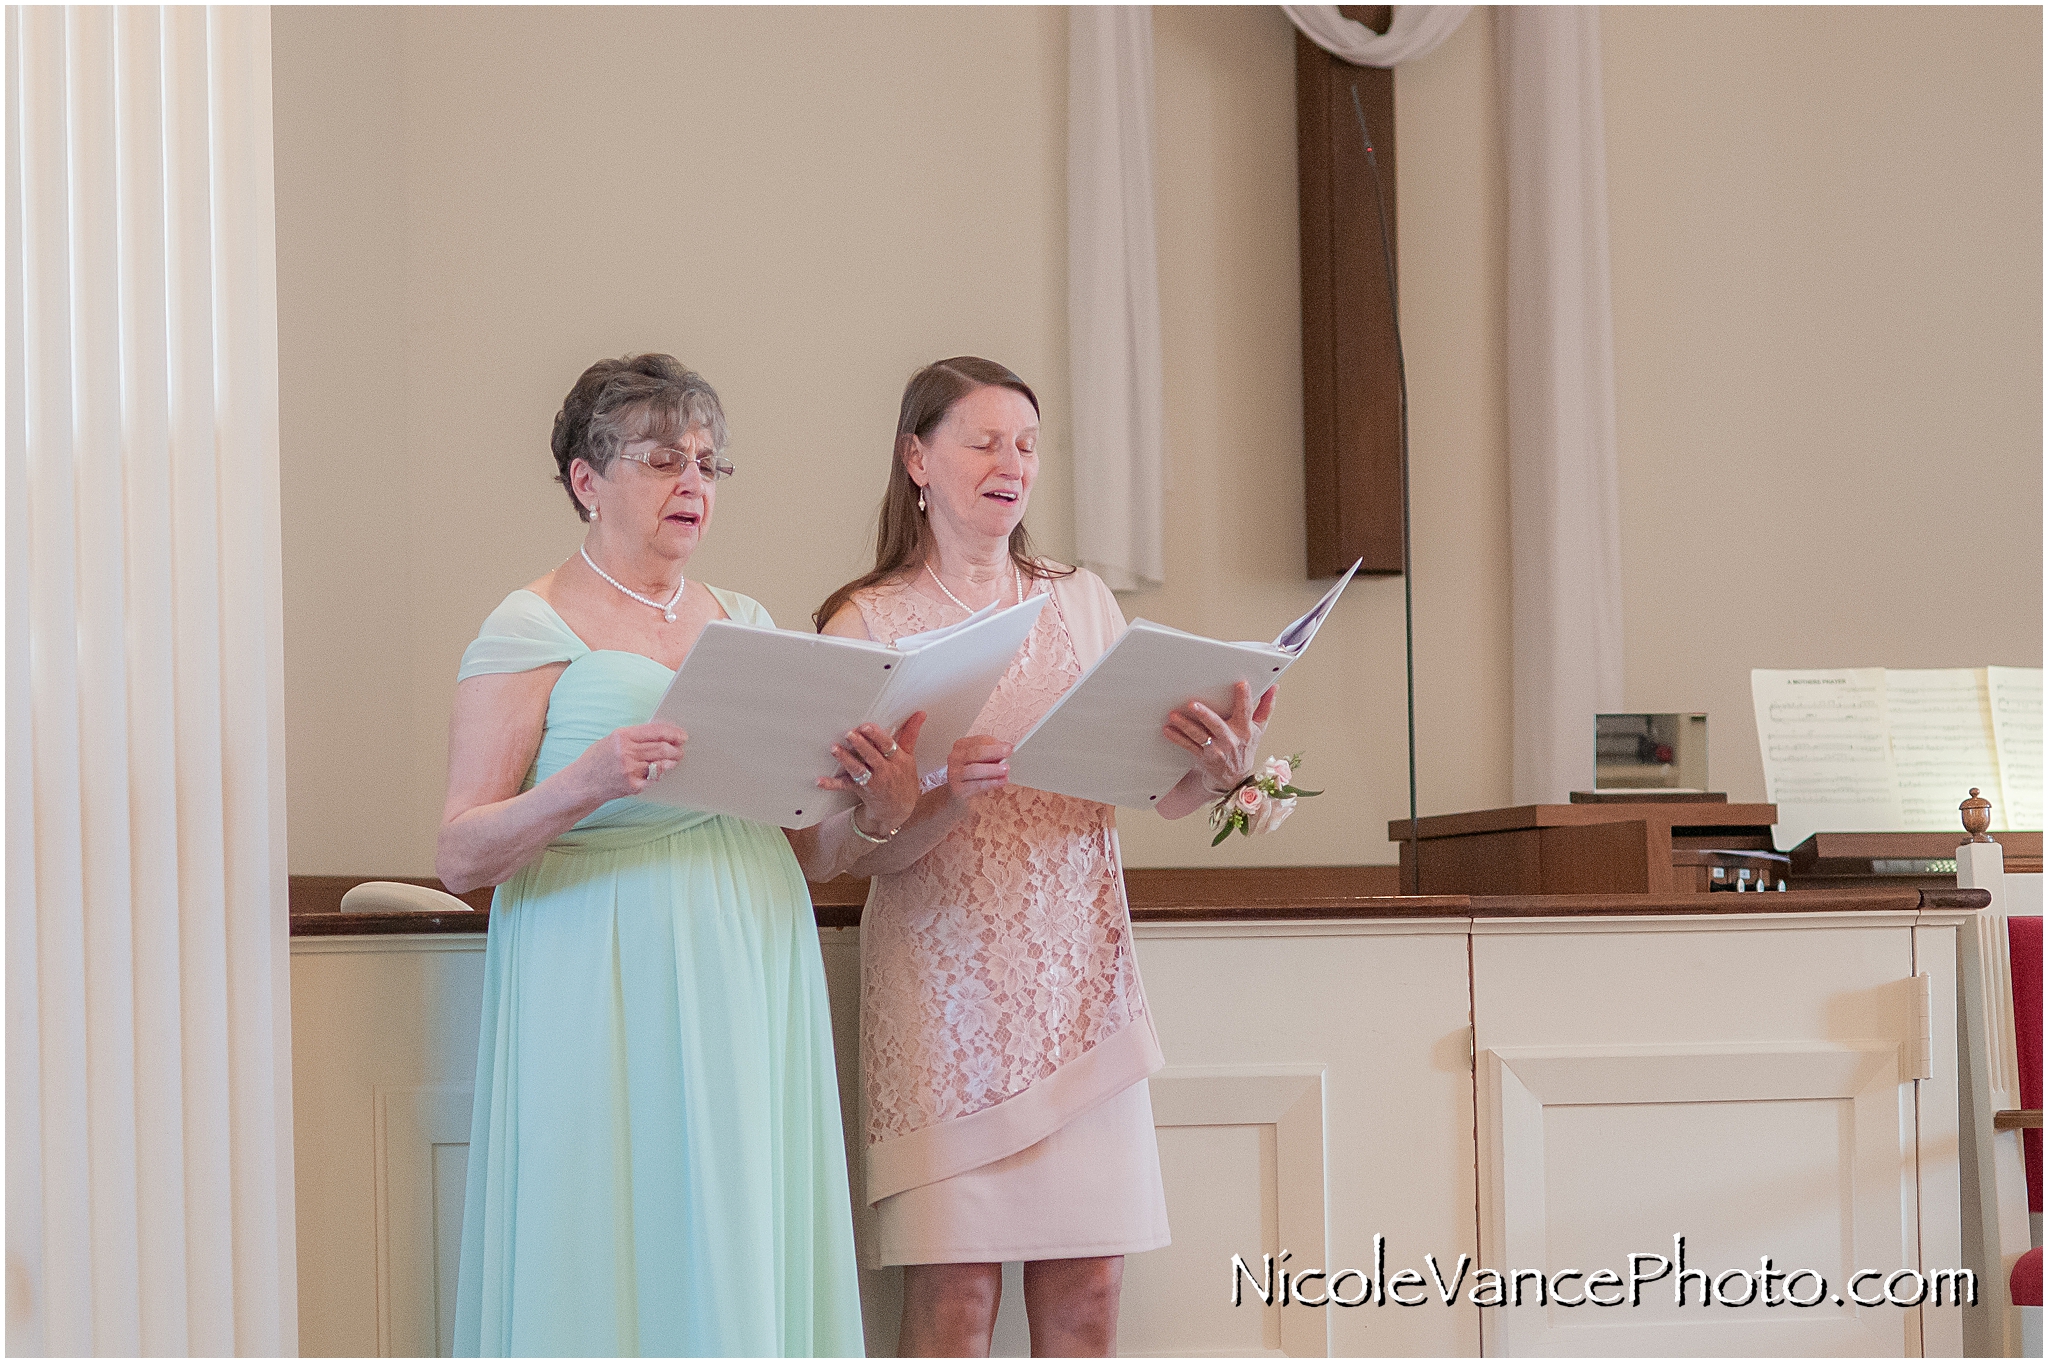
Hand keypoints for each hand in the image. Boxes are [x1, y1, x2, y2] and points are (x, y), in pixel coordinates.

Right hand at [576, 722, 686, 801]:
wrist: (581, 784)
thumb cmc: (596, 760)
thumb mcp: (611, 740)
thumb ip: (633, 737)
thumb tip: (660, 734)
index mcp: (622, 736)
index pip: (655, 731)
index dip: (672, 733)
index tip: (682, 735)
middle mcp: (626, 752)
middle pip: (661, 748)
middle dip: (676, 749)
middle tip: (681, 749)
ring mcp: (630, 770)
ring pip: (660, 763)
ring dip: (672, 761)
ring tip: (675, 760)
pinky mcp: (632, 785)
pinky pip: (653, 778)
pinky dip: (659, 774)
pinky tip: (661, 771)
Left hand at [818, 712, 925, 830]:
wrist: (899, 811)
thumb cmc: (904, 780)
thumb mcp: (910, 757)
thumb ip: (910, 734)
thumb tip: (920, 714)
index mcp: (898, 761)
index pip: (888, 746)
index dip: (877, 736)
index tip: (866, 726)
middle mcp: (885, 771)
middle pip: (872, 757)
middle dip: (860, 745)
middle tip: (849, 734)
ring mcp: (872, 782)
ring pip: (858, 770)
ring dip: (845, 760)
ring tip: (834, 748)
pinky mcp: (860, 790)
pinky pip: (845, 786)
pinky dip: (831, 784)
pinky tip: (819, 781)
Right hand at [946, 734, 1012, 802]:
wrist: (956, 793)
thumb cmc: (971, 774)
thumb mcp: (981, 760)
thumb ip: (993, 753)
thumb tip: (1008, 747)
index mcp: (962, 746)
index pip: (979, 741)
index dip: (995, 743)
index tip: (1009, 746)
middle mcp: (956, 758)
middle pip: (976, 752)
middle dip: (994, 752)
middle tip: (1008, 752)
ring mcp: (955, 773)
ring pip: (975, 769)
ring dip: (992, 769)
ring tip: (1005, 769)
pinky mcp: (958, 789)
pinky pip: (976, 785)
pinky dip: (991, 783)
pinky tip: (1001, 781)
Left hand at [1164, 682, 1276, 793]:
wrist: (1235, 778)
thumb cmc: (1245, 748)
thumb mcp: (1259, 729)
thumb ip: (1266, 707)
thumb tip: (1274, 688)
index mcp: (1245, 730)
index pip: (1246, 711)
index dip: (1244, 698)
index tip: (1241, 684)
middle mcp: (1230, 740)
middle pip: (1217, 725)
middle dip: (1205, 715)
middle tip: (1192, 704)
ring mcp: (1216, 750)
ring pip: (1200, 736)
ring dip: (1186, 726)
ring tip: (1174, 716)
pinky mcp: (1204, 757)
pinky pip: (1189, 746)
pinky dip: (1178, 738)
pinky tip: (1168, 730)